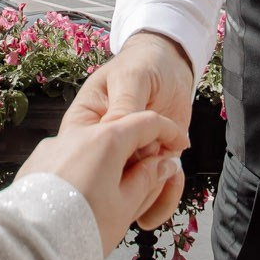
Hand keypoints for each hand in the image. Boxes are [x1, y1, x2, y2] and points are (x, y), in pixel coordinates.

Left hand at [18, 110, 187, 249]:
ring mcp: (53, 147)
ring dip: (106, 161)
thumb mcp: (125, 206)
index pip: (147, 122)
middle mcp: (77, 135)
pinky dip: (82, 169)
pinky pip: (67, 159)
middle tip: (148, 175)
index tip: (179, 144)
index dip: (169, 132)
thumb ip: (148, 178)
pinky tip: (83, 196)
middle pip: (117, 133)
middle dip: (136, 150)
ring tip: (112, 194)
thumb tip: (164, 163)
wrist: (30, 247)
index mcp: (106, 140)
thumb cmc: (81, 229)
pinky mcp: (36, 162)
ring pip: (90, 147)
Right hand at [66, 33, 194, 227]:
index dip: (109, 159)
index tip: (133, 150)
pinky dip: (165, 191)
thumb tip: (115, 134)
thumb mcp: (131, 78)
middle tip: (155, 157)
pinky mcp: (150, 167)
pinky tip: (175, 174)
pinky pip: (152, 192)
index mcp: (85, 125)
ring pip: (130, 194)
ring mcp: (127, 160)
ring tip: (169, 166)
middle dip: (134, 178)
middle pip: (108, 181)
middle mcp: (103, 149)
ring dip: (152, 188)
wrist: (171, 67)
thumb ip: (123, 104)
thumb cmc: (143, 65)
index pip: (88, 153)